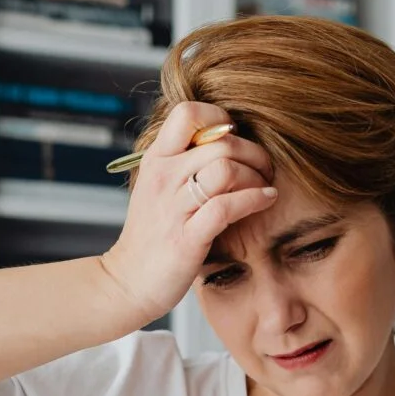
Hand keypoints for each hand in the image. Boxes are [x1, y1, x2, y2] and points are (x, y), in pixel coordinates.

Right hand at [100, 101, 276, 326]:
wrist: (128, 282)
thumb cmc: (152, 237)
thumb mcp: (159, 188)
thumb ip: (183, 163)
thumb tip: (223, 139)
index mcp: (156, 159)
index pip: (188, 113)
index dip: (221, 118)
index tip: (236, 139)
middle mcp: (163, 177)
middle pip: (220, 142)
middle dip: (253, 152)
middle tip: (264, 168)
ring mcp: (173, 207)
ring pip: (225, 169)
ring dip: (256, 175)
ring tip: (265, 185)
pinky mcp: (187, 238)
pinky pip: (226, 206)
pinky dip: (254, 199)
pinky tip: (266, 200)